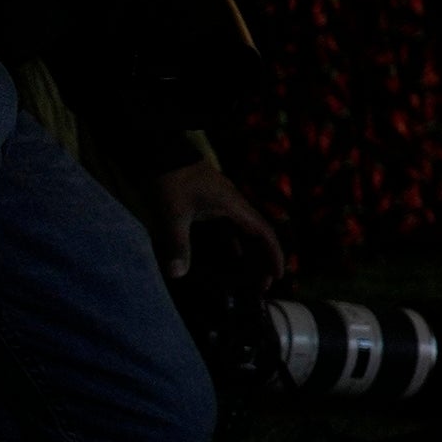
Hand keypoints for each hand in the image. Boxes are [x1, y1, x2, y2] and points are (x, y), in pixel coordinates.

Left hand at [146, 162, 284, 287]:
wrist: (163, 155)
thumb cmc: (172, 181)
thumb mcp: (173, 214)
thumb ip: (178, 244)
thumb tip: (177, 275)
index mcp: (234, 208)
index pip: (264, 234)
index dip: (274, 255)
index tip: (278, 276)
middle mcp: (235, 207)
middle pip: (258, 237)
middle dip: (263, 262)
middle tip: (262, 287)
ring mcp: (224, 205)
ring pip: (245, 234)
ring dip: (250, 255)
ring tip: (249, 277)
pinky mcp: (213, 205)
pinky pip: (231, 230)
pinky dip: (235, 246)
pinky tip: (231, 258)